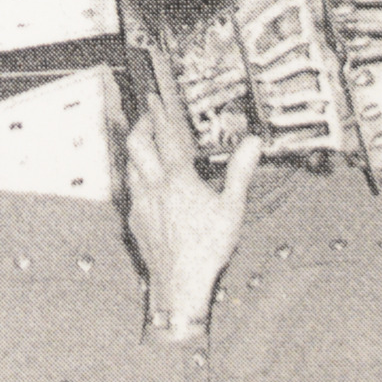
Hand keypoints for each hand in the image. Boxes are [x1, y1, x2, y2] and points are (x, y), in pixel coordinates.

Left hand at [122, 100, 262, 343]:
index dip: (160, 113)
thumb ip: (241, 172)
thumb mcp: (232, 208)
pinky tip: (147, 185)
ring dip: (136, 152)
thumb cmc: (206, 249)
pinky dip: (137, 179)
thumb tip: (252, 143)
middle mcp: (153, 187)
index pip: (165, 137)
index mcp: (178, 180)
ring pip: (130, 167)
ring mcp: (140, 204)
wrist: (179, 283)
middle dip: (141, 125)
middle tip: (148, 116)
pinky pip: (131, 192)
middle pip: (136, 145)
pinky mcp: (135, 222)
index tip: (156, 98)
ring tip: (145, 145)